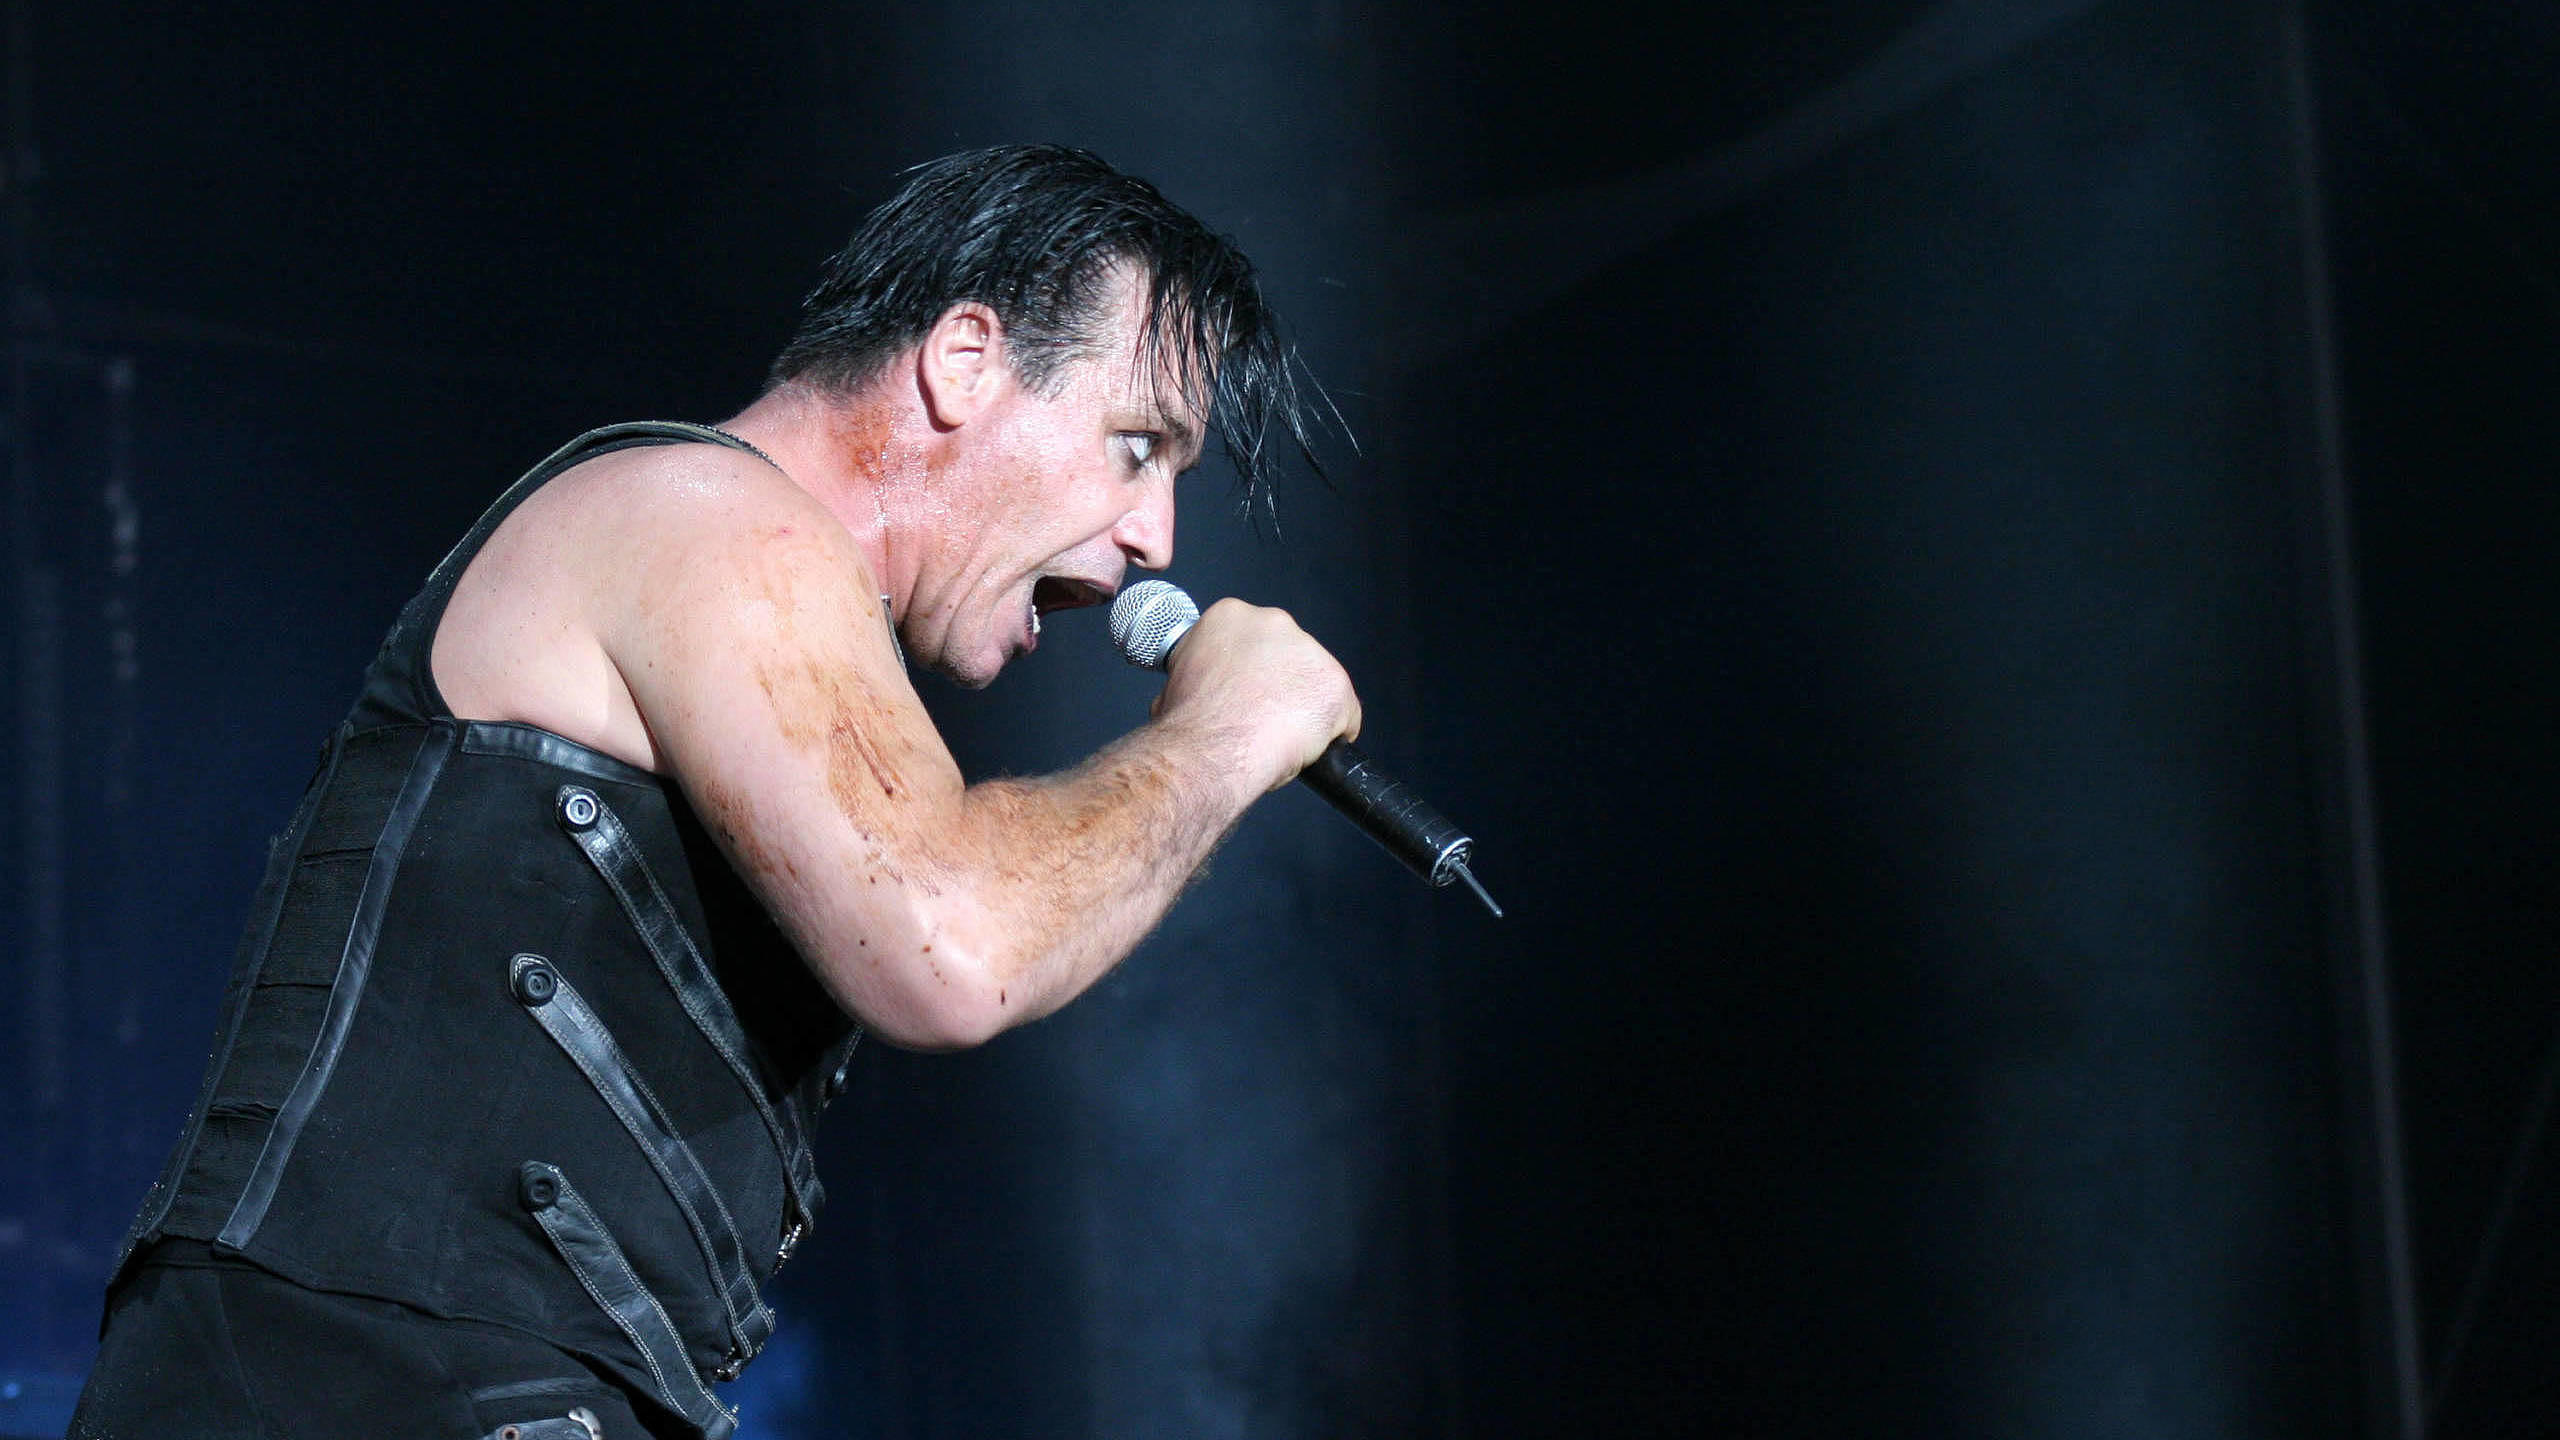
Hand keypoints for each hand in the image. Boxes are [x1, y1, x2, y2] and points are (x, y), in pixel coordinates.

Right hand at [1150, 598, 1361, 792]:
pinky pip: (1343, 716)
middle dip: (1280, 685)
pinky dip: (1330, 736)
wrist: (1209, 752)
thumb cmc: (1189, 725)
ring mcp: (1309, 651)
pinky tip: (1306, 750)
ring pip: (1316, 685)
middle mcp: (1273, 622)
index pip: (1254, 643)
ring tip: (1278, 738)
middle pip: (1289, 657)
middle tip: (1261, 718)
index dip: (1250, 674)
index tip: (1244, 694)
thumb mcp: (1177, 682)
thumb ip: (1203, 673)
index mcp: (1231, 616)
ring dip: (1304, 708)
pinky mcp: (1335, 686)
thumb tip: (1204, 688)